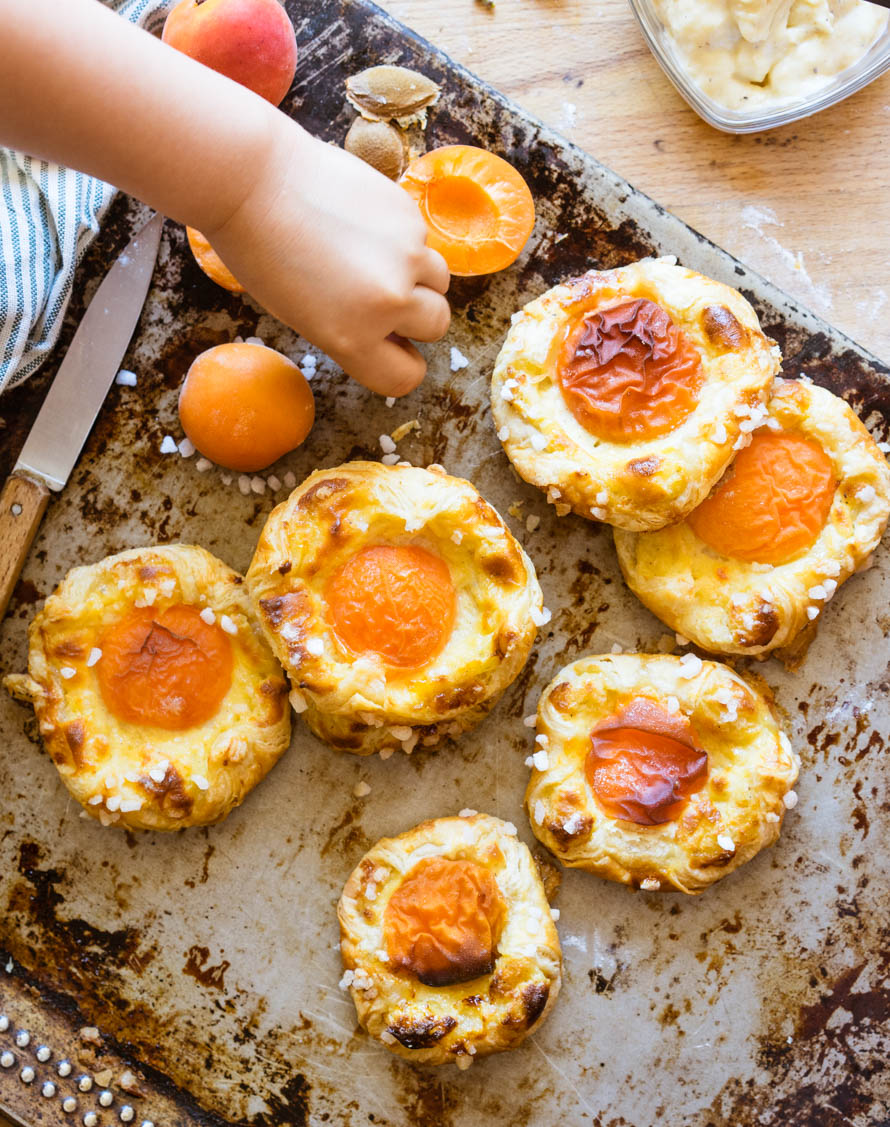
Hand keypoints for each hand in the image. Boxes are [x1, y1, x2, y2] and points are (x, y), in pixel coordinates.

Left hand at [205, 119, 450, 396]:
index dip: (406, 365)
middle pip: (436, 325)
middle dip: (418, 317)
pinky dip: (403, 239)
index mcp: (355, 338)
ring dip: (420, 277)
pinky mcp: (409, 214)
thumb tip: (391, 333)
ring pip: (439, 280)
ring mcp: (406, 254)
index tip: (399, 350)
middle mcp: (390, 301)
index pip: (407, 376)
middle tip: (387, 298)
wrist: (254, 180)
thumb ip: (353, 332)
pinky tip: (364, 222)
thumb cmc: (262, 253)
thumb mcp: (302, 316)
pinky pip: (422, 238)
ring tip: (378, 258)